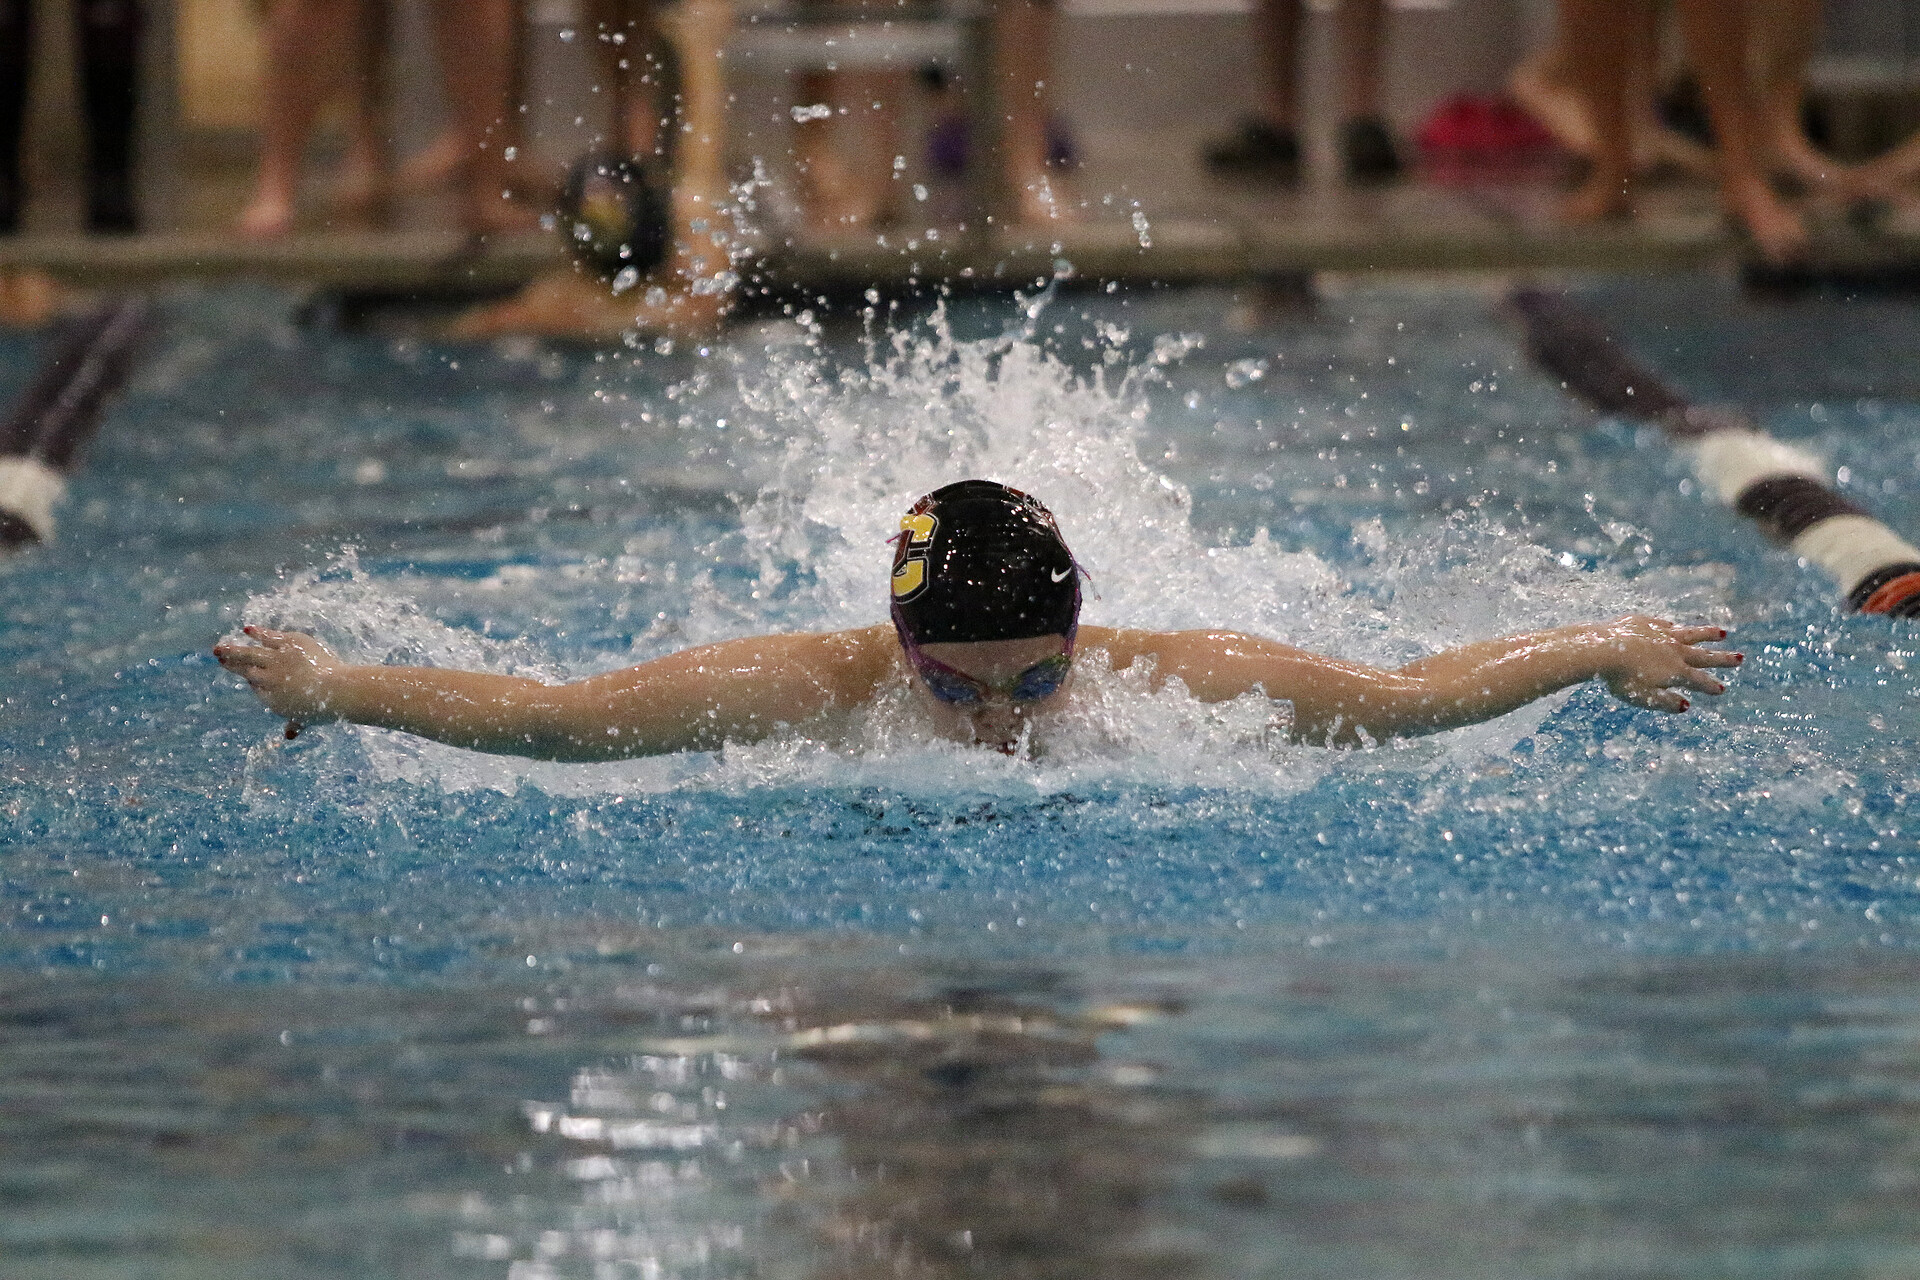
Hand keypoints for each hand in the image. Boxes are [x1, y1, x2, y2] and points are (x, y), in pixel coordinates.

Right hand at [213, 627, 346, 728]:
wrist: (336, 690)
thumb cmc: (324, 708)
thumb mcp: (307, 719)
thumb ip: (296, 724)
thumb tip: (288, 736)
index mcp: (271, 699)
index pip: (256, 688)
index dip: (253, 682)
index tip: (250, 678)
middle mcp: (268, 679)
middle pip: (245, 670)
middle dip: (231, 664)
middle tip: (219, 659)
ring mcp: (276, 660)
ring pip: (249, 653)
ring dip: (232, 650)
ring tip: (219, 648)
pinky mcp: (288, 643)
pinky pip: (268, 637)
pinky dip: (257, 633)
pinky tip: (247, 630)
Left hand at [1591, 615, 1740, 713]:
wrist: (1601, 648)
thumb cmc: (1619, 679)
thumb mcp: (1643, 697)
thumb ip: (1665, 702)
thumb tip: (1686, 706)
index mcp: (1675, 671)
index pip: (1699, 680)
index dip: (1711, 686)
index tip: (1722, 689)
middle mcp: (1674, 651)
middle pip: (1703, 655)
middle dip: (1722, 658)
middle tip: (1740, 658)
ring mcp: (1662, 634)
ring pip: (1691, 634)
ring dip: (1708, 634)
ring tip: (1723, 634)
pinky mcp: (1647, 623)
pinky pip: (1666, 625)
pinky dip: (1676, 628)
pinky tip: (1678, 627)